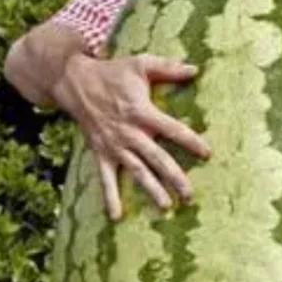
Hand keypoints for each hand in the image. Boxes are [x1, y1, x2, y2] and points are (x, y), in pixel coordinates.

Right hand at [54, 54, 210, 219]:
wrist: (73, 81)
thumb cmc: (112, 72)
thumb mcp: (140, 64)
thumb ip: (168, 68)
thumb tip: (196, 69)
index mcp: (142, 112)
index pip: (172, 129)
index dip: (190, 141)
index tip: (208, 154)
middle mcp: (129, 132)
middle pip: (157, 158)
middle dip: (174, 177)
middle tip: (190, 195)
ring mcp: (115, 145)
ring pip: (136, 171)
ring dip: (151, 189)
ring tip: (166, 207)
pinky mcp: (101, 152)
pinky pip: (106, 178)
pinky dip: (110, 197)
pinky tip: (117, 216)